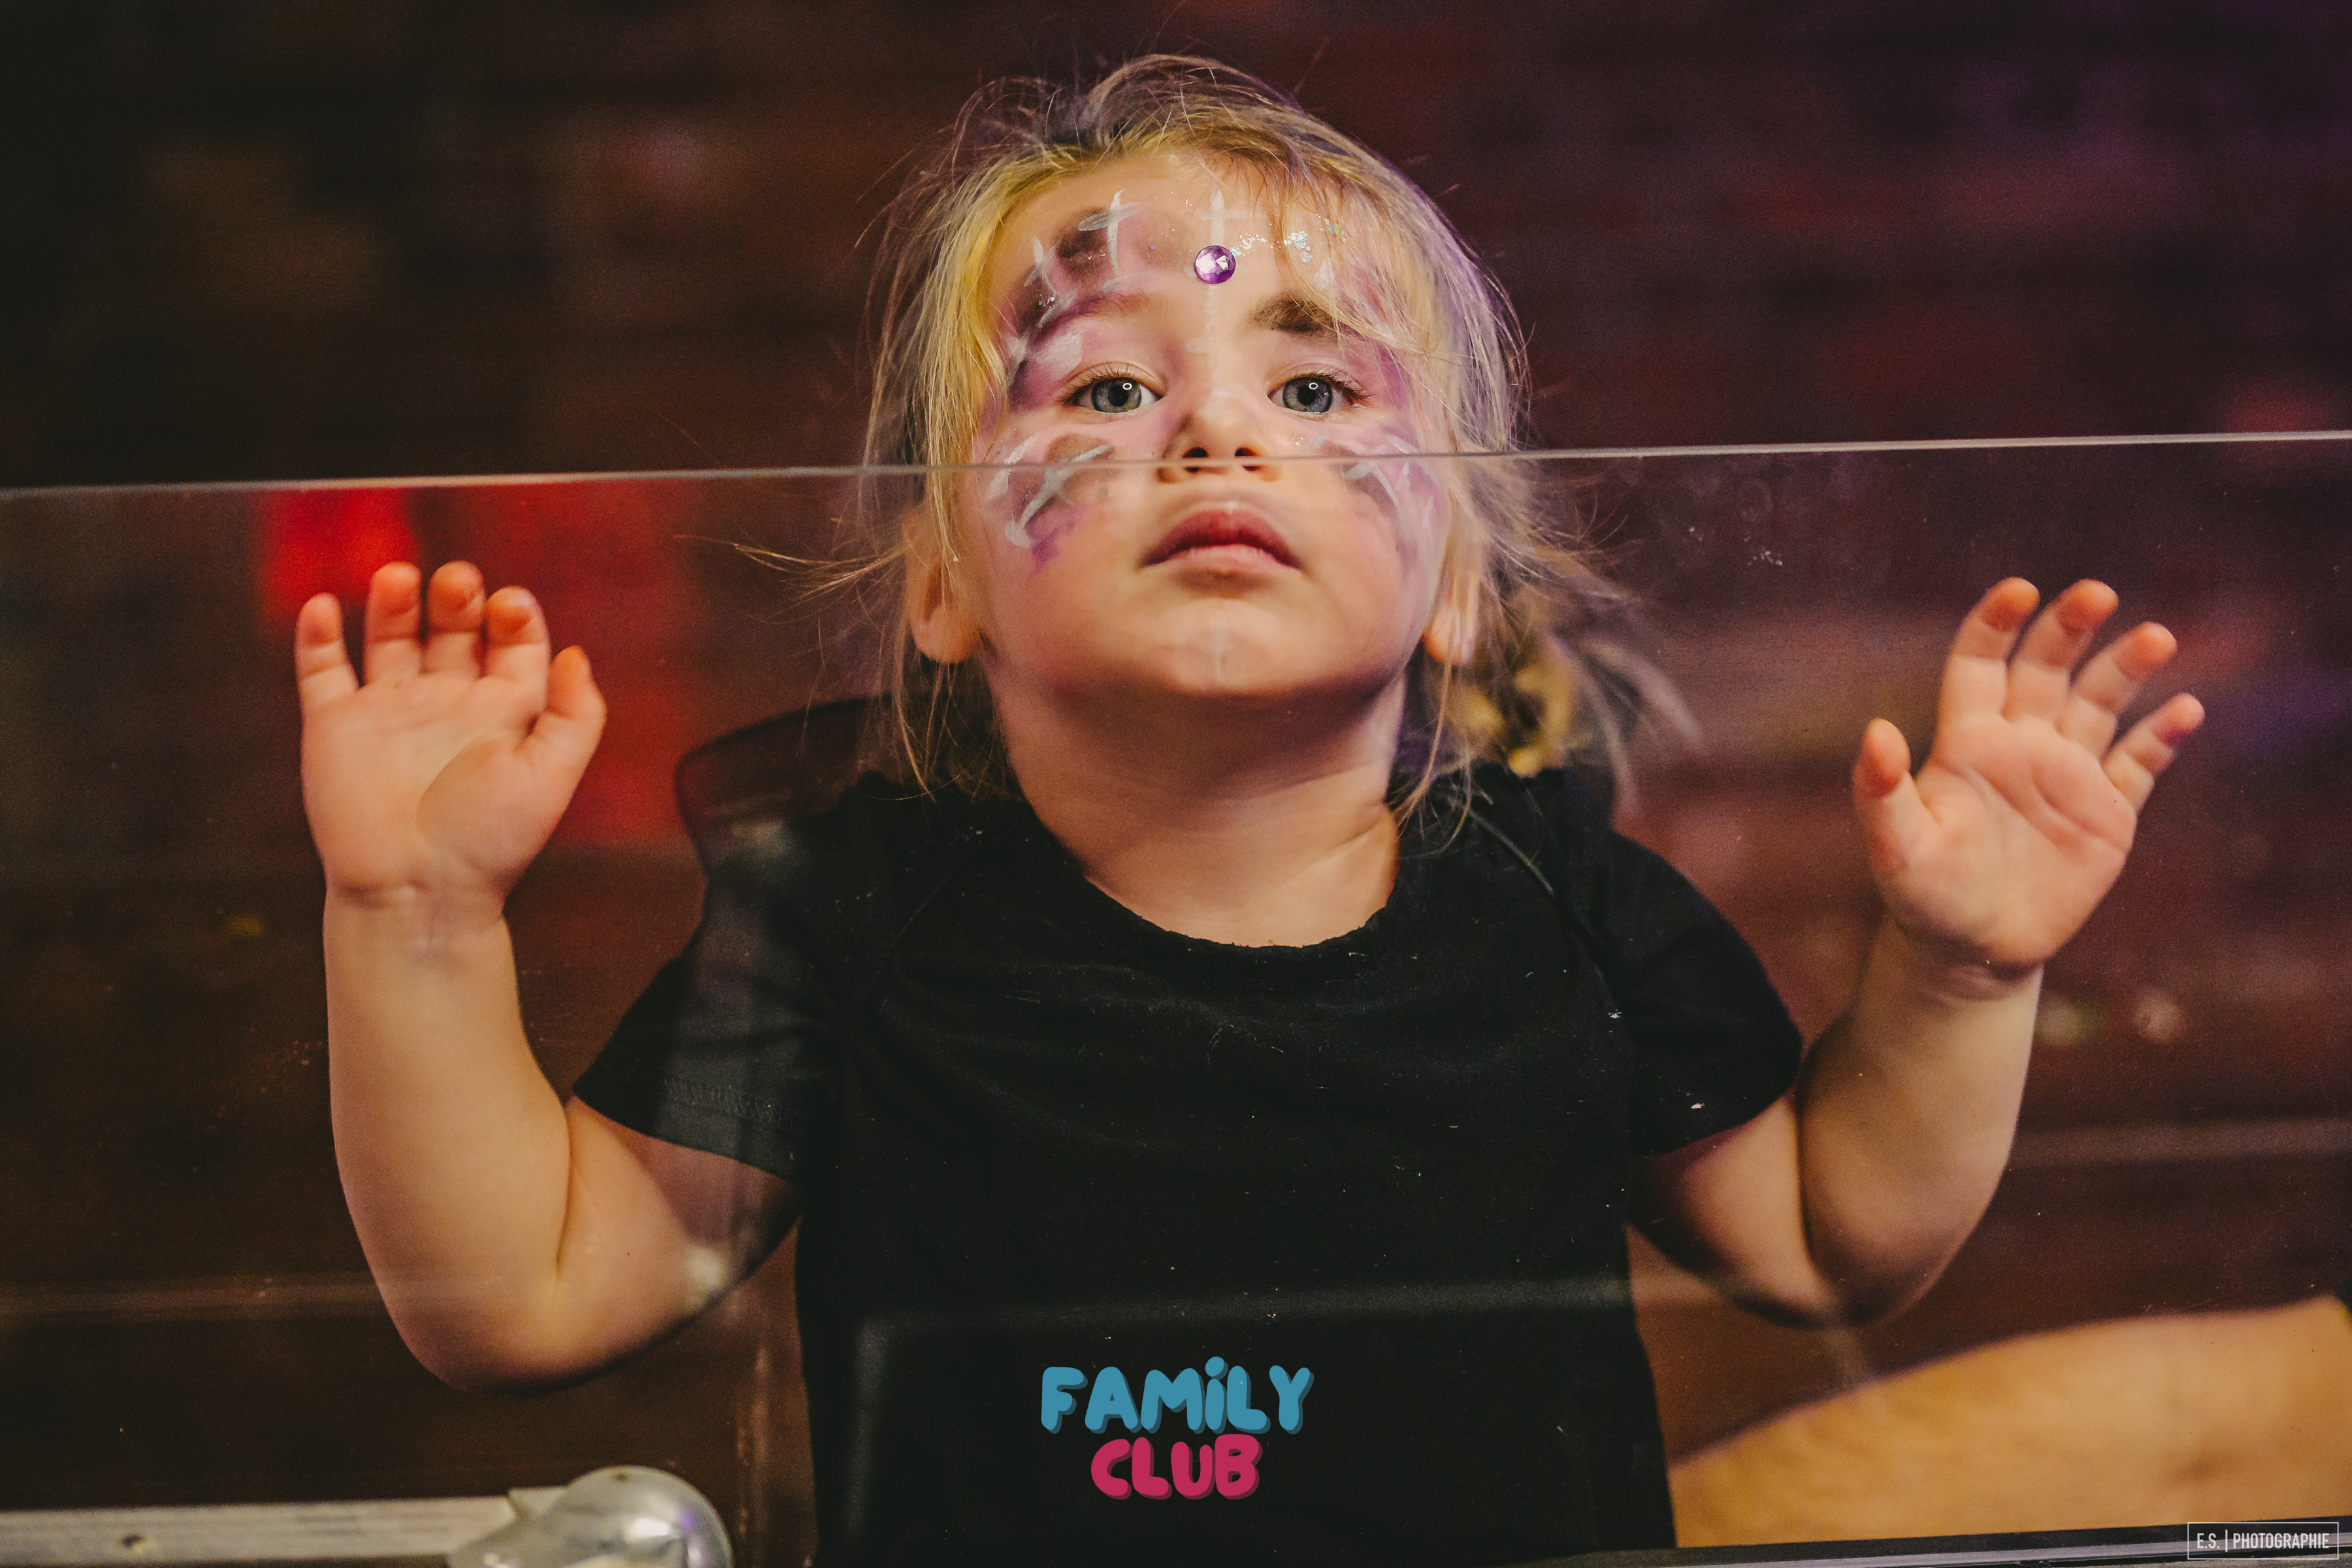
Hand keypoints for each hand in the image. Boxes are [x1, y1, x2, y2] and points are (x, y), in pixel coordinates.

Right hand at [296, 561, 604, 918]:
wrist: (416, 892)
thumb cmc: (488, 843)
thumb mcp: (551, 778)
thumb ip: (575, 716)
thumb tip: (576, 655)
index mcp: (503, 712)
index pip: (514, 642)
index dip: (514, 615)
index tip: (510, 604)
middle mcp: (448, 702)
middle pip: (454, 628)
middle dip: (457, 597)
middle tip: (458, 582)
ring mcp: (390, 710)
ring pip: (392, 637)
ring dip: (394, 602)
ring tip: (399, 578)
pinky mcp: (336, 726)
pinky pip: (323, 671)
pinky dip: (319, 636)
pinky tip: (324, 607)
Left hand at [1853, 579, 2201, 980]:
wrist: (1973, 950)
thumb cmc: (1923, 895)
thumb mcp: (1896, 847)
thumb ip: (1881, 791)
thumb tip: (1874, 732)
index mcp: (1968, 742)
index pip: (1980, 664)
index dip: (1995, 624)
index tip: (2019, 590)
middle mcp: (2021, 744)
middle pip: (2047, 668)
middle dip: (2069, 628)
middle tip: (2097, 593)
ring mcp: (2067, 774)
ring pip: (2100, 702)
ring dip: (2125, 667)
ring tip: (2155, 636)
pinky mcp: (2107, 812)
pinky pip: (2139, 764)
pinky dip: (2162, 736)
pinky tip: (2186, 709)